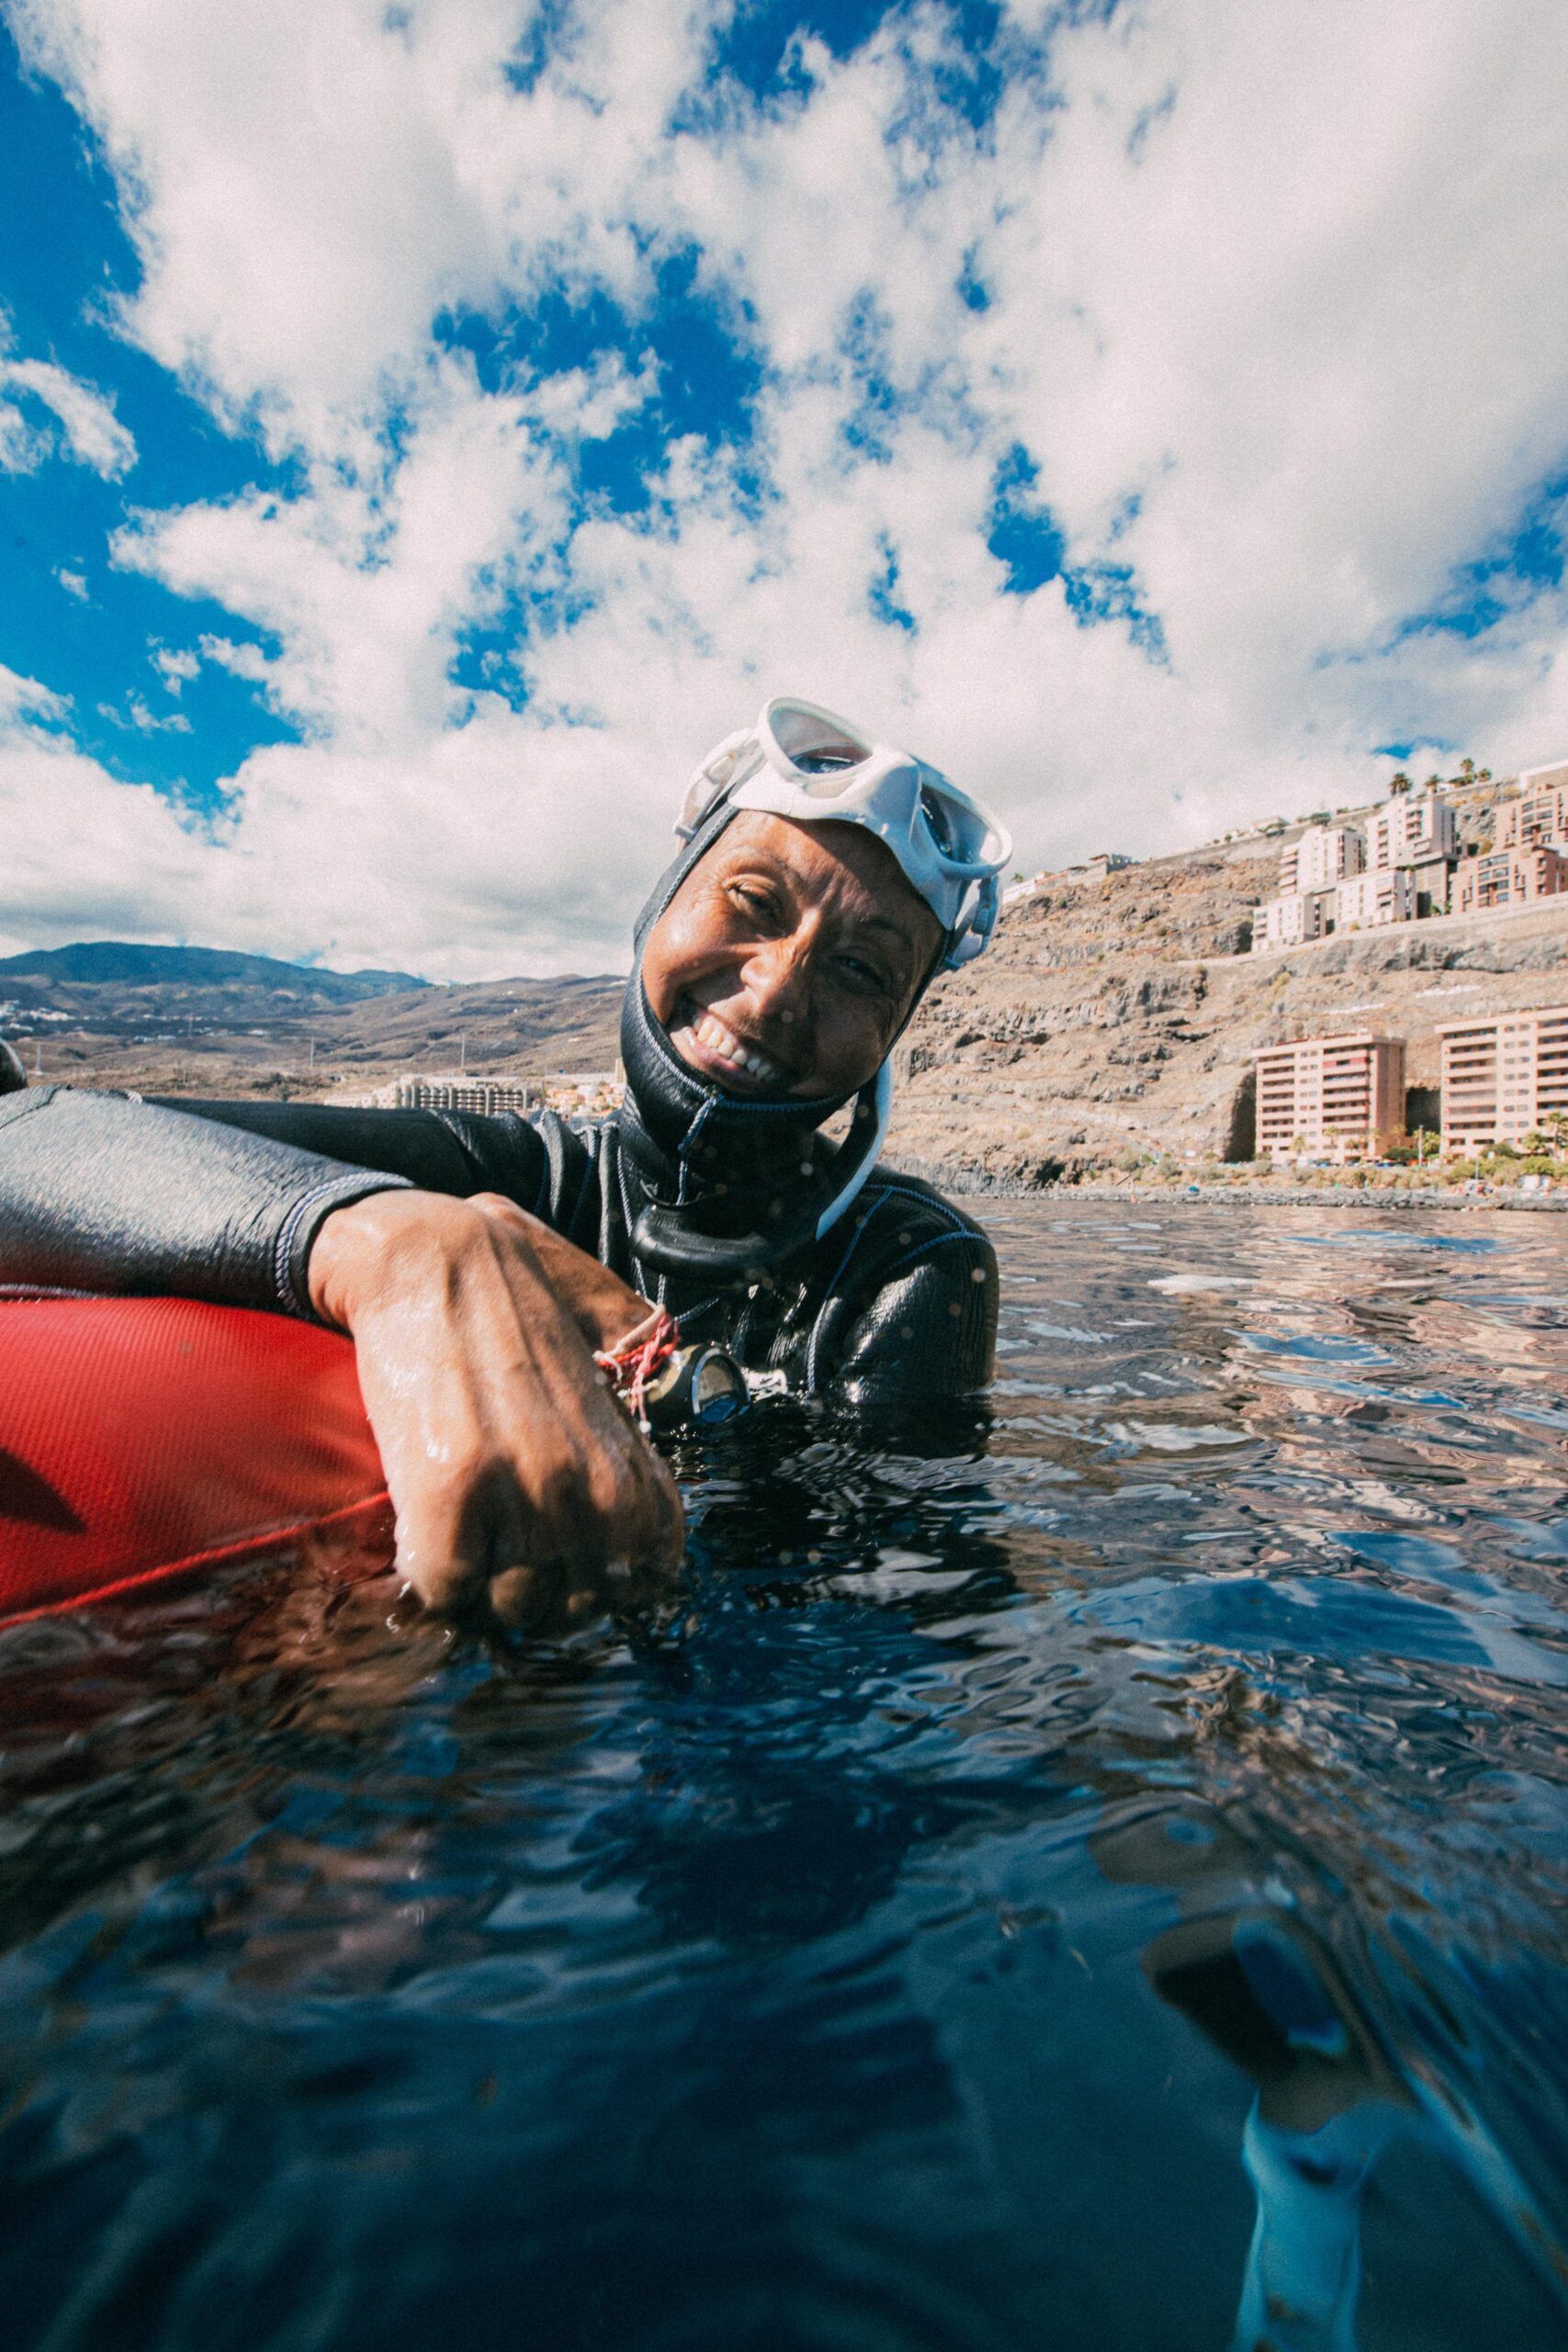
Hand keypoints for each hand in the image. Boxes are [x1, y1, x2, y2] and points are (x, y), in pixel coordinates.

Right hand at [308, 1190, 684, 1629]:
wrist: (430, 1257)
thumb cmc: (511, 1305)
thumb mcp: (602, 1362)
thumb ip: (631, 1433)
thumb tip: (651, 1484)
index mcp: (626, 1461)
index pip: (643, 1580)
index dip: (600, 1585)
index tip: (566, 1567)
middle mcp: (585, 1485)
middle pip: (574, 1609)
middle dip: (539, 1593)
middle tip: (501, 1552)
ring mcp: (521, 1490)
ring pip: (511, 1609)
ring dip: (481, 1590)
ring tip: (463, 1537)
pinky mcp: (449, 1492)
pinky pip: (445, 1589)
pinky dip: (430, 1577)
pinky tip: (425, 1532)